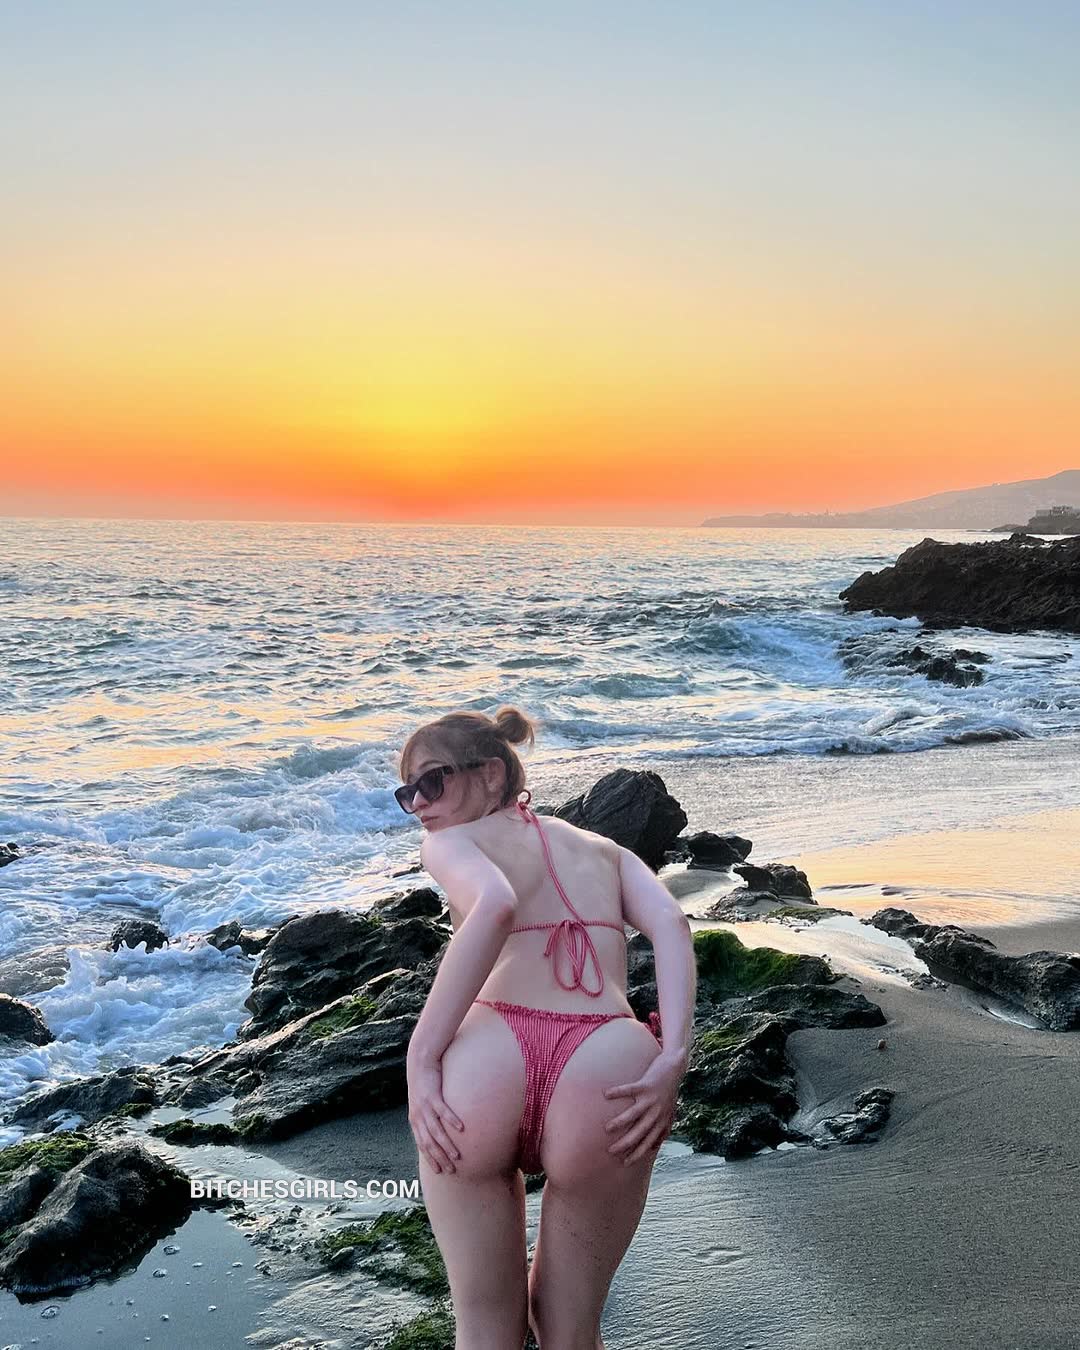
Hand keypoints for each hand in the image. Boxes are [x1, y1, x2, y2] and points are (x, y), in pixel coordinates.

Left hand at [407, 1055, 463, 1174]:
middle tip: (451, 1170)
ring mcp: (425, 1106)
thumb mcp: (422, 1102)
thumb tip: (440, 1129)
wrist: (420, 1062)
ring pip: (435, 1130)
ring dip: (446, 1145)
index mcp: (415, 1120)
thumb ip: (429, 1116)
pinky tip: (461, 1128)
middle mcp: (418, 1116)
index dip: (430, 1159)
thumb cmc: (425, 1083)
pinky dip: (451, 1120)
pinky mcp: (433, 1095)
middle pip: (429, 1142)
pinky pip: (443, 1110)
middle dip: (439, 1157)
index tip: (439, 1171)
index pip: (422, 1145)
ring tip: (456, 1155)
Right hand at [603, 1051, 685, 1165]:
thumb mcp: (670, 1112)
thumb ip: (663, 1129)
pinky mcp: (646, 1084)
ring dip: (621, 1122)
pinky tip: (606, 1094)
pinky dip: (618, 1092)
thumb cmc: (669, 1091)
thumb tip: (655, 1148)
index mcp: (661, 1121)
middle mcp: (656, 1112)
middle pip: (640, 1131)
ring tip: (607, 1128)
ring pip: (634, 1114)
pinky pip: (629, 1090)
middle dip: (626, 1143)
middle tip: (611, 1151)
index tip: (625, 1163)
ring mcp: (651, 1099)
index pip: (649, 1142)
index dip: (637, 1153)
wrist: (675, 1068)